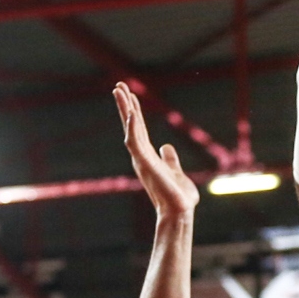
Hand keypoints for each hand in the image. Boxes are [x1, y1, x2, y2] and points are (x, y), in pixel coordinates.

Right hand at [115, 83, 198, 221]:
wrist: (179, 212)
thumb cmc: (178, 197)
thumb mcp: (175, 171)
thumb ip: (169, 159)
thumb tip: (166, 147)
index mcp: (148, 156)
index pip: (139, 128)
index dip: (134, 110)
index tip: (130, 93)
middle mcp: (142, 156)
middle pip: (131, 124)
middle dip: (125, 104)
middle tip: (118, 85)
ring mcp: (141, 160)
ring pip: (130, 129)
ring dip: (125, 109)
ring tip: (119, 90)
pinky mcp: (145, 165)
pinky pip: (135, 143)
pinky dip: (133, 128)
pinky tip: (131, 113)